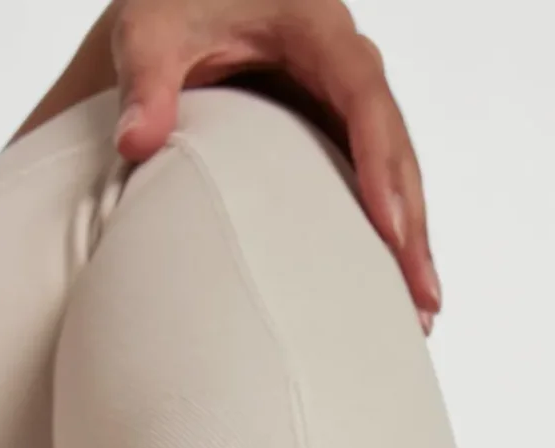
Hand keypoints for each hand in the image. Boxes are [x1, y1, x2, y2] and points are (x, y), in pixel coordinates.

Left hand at [109, 2, 441, 328]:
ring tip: (421, 310)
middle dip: (411, 223)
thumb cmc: (170, 5)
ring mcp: (344, 97)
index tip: (389, 228)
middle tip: (421, 295)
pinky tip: (393, 285)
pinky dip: (386, 231)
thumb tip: (134, 143)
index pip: (363, 93)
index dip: (382, 162)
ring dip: (409, 239)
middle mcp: (343, 60)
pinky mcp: (335, 127)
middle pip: (394, 143)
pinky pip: (373, 179)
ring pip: (394, 169)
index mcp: (314, 26)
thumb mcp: (148, 32)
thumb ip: (145, 82)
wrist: (180, 2)